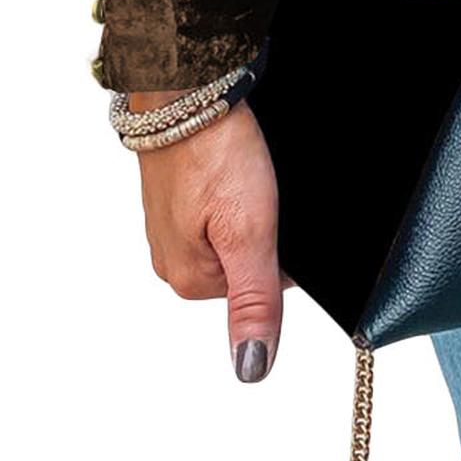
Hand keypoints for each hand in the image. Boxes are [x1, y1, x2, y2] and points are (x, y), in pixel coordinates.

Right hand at [133, 94, 284, 382]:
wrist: (187, 90)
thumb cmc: (215, 152)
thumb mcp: (249, 231)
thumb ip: (254, 301)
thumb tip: (251, 370)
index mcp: (190, 282)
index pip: (268, 286)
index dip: (285, 249)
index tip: (277, 217)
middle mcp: (175, 261)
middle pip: (252, 260)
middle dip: (269, 228)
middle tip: (261, 190)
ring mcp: (175, 227)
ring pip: (239, 230)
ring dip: (254, 204)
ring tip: (248, 175)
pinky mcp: (181, 195)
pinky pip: (223, 204)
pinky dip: (239, 187)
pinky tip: (236, 167)